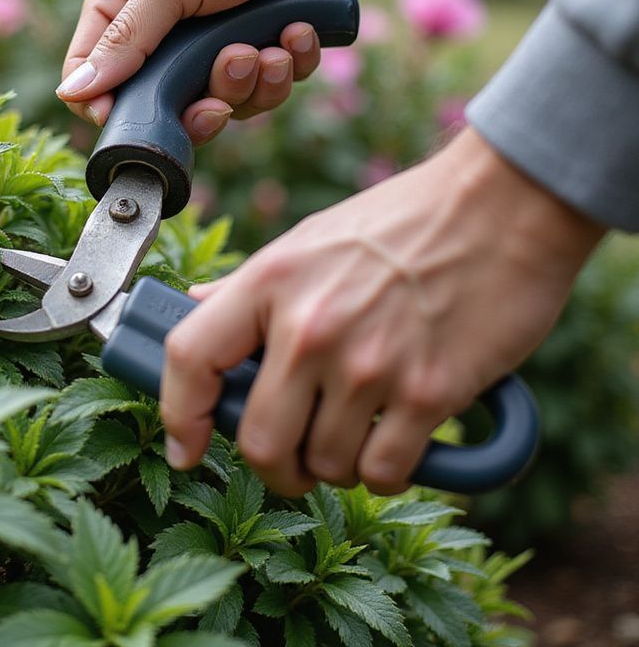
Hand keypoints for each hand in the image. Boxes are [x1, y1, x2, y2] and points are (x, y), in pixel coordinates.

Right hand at [57, 0, 483, 142]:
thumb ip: (126, 38)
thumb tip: (73, 92)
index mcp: (126, 9)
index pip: (90, 76)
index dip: (106, 105)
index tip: (134, 118)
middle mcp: (165, 38)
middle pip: (161, 108)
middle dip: (204, 99)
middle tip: (231, 67)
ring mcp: (214, 53)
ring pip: (221, 108)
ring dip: (251, 82)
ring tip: (269, 45)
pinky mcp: (262, 61)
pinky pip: (267, 95)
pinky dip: (286, 67)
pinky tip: (297, 31)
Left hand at [159, 128, 604, 496]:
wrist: (501, 205)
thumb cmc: (402, 220)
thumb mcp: (308, 239)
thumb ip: (250, 286)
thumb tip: (197, 308)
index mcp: (271, 280)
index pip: (189, 358)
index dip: (177, 415)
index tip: (184, 447)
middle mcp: (311, 326)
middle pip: (258, 441)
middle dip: (274, 465)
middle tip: (292, 458)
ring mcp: (369, 363)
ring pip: (325, 465)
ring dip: (335, 464)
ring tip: (356, 429)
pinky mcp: (429, 392)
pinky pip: (383, 472)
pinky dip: (384, 469)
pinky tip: (396, 436)